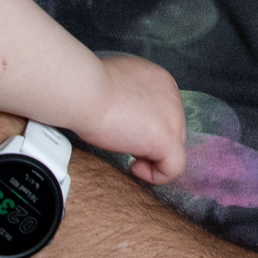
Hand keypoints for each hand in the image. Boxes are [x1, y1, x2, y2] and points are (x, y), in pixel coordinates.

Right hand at [88, 53, 188, 185]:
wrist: (83, 92)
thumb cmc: (88, 89)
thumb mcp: (115, 88)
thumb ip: (129, 99)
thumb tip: (126, 115)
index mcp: (160, 81)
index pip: (163, 113)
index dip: (145, 127)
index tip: (123, 131)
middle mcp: (173, 97)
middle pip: (170, 131)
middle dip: (148, 142)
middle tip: (123, 143)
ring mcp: (174, 118)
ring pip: (173, 149)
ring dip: (150, 158)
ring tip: (127, 155)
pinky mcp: (168, 140)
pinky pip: (173, 168)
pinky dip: (155, 175)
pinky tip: (134, 168)